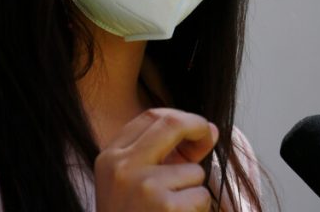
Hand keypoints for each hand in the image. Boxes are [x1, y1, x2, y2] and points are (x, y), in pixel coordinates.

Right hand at [94, 108, 218, 211]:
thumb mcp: (134, 183)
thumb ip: (166, 155)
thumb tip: (210, 129)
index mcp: (109, 157)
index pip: (150, 117)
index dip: (179, 117)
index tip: (195, 127)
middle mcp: (121, 166)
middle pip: (171, 124)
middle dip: (197, 126)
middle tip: (210, 134)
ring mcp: (142, 185)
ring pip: (193, 170)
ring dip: (194, 190)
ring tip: (173, 211)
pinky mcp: (164, 206)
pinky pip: (200, 195)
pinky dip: (197, 210)